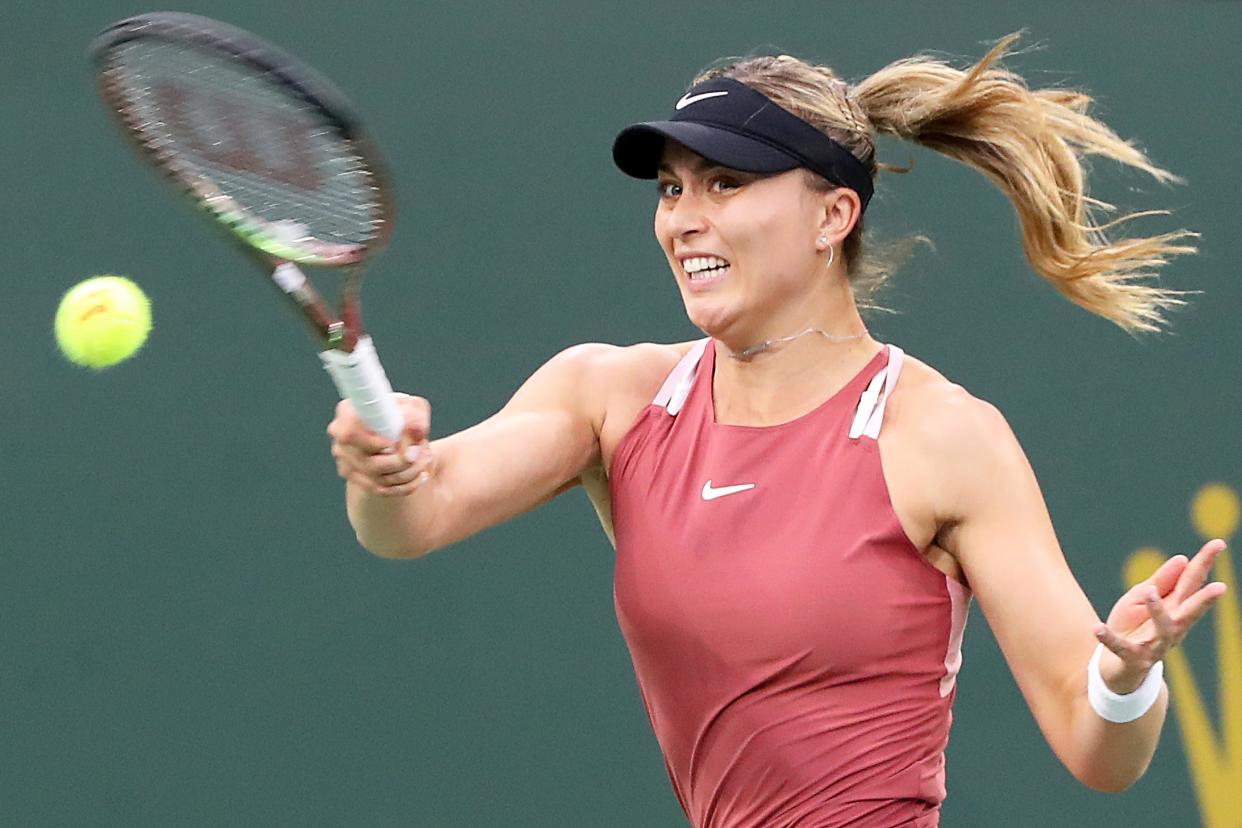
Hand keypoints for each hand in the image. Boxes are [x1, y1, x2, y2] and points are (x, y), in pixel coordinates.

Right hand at [327, 392, 435, 496]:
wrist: (397, 431)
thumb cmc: (402, 414)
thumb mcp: (413, 407)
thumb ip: (415, 414)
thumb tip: (415, 430)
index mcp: (347, 414)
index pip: (350, 433)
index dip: (374, 443)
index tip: (394, 444)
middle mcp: (342, 441)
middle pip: (370, 463)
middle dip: (403, 460)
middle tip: (421, 450)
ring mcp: (347, 464)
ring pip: (380, 479)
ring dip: (410, 471)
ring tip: (425, 456)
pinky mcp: (358, 480)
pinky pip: (384, 490)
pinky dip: (407, 484)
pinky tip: (421, 473)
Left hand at [1095, 539, 1228, 692]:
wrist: (1117, 664)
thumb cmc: (1133, 625)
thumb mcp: (1142, 597)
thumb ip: (1160, 581)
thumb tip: (1182, 559)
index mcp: (1174, 607)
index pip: (1191, 581)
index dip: (1204, 563)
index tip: (1218, 543)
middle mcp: (1172, 626)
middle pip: (1189, 608)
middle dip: (1205, 599)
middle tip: (1221, 588)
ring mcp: (1155, 643)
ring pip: (1163, 628)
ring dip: (1157, 610)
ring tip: (1149, 591)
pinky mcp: (1133, 657)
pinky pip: (1120, 647)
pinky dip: (1108, 638)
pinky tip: (1097, 628)